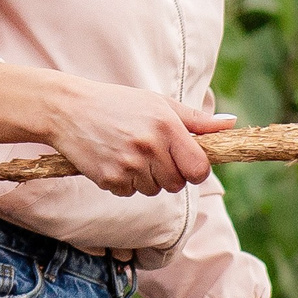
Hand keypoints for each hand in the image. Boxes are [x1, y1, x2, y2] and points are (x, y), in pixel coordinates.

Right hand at [0, 66, 231, 197]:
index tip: (183, 163)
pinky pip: (130, 193)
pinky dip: (123, 182)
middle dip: (167, 174)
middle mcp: (150, 146)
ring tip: (126, 152)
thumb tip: (232, 125)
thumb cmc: (118, 104)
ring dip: (145, 179)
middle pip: (177, 184)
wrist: (65, 108)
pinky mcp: (111, 179)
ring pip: (154, 191)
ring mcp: (130, 164)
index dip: (194, 171)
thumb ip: (196, 121)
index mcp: (167, 126)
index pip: (200, 170)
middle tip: (147, 152)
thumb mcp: (158, 104)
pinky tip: (111, 159)